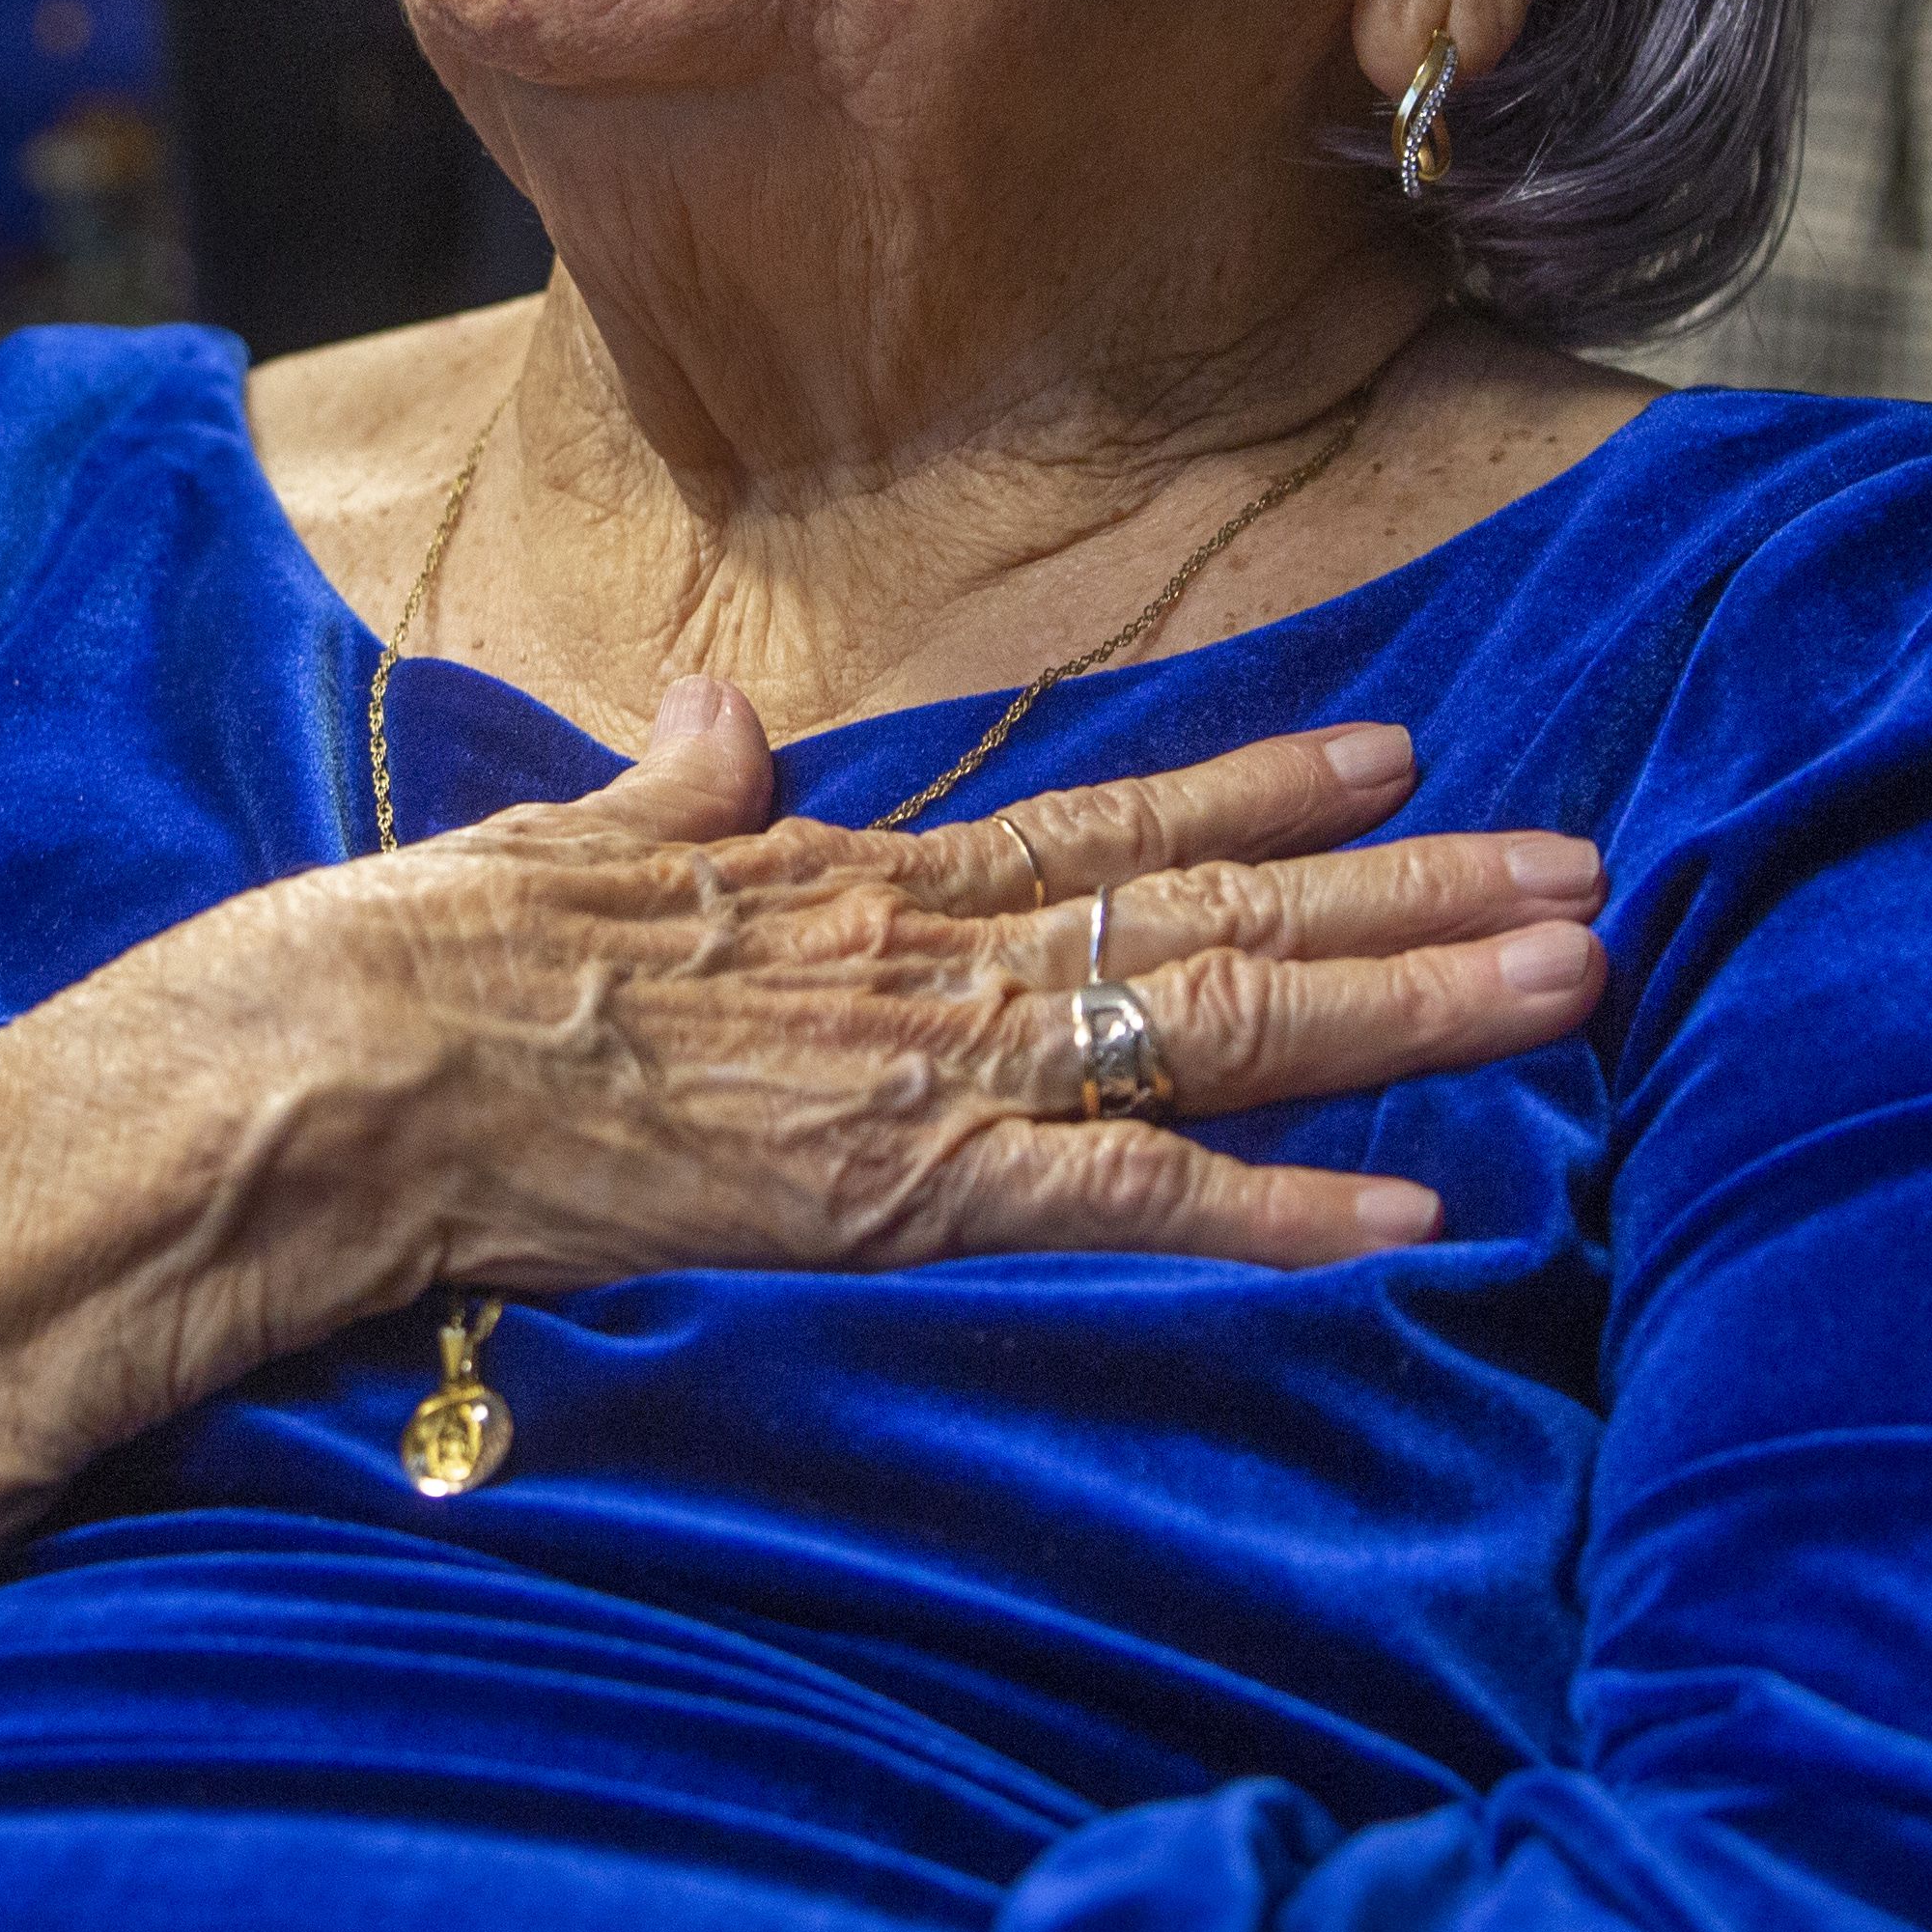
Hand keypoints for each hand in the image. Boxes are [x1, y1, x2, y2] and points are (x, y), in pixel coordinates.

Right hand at [203, 688, 1607, 1343]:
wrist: (343, 1065)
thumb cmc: (424, 962)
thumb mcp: (565, 847)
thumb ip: (672, 786)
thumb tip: (718, 717)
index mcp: (857, 875)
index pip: (1106, 822)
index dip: (1264, 795)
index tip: (1401, 761)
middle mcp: (929, 950)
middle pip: (1218, 916)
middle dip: (1416, 904)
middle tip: (1588, 877)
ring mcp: (929, 1062)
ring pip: (1220, 1019)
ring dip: (1411, 1006)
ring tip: (1574, 977)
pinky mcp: (901, 1187)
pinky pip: (1128, 1195)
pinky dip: (1282, 1207)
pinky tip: (1421, 1215)